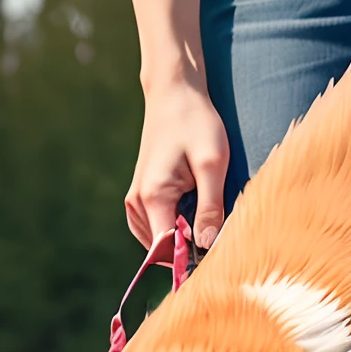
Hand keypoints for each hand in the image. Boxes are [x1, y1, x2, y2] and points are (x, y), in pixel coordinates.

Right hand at [125, 74, 229, 250]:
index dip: (190, 260)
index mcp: (153, 197)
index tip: (213, 258)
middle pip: (162, 249)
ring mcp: (135, 201)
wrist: (173, 92)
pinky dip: (173, 231)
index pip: (167, 249)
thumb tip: (206, 246)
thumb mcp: (212, 163)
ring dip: (181, 240)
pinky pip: (154, 229)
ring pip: (158, 242)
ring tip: (205, 220)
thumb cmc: (195, 121)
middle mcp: (137, 204)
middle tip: (215, 233)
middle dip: (188, 250)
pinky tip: (191, 217)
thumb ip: (210, 207)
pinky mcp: (139, 197)